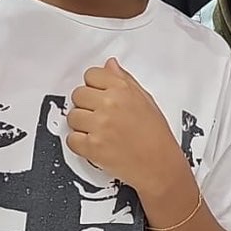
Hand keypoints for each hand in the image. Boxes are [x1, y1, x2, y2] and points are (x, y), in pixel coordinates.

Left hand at [67, 59, 177, 191]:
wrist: (159, 165)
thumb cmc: (156, 134)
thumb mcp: (145, 99)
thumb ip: (124, 80)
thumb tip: (109, 65)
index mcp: (122, 89)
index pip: (91, 75)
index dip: (94, 87)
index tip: (99, 96)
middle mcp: (109, 104)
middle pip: (78, 95)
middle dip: (85, 105)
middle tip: (99, 117)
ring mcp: (99, 126)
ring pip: (72, 116)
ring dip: (81, 124)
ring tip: (98, 131)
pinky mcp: (92, 147)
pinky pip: (71, 139)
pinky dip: (79, 143)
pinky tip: (94, 144)